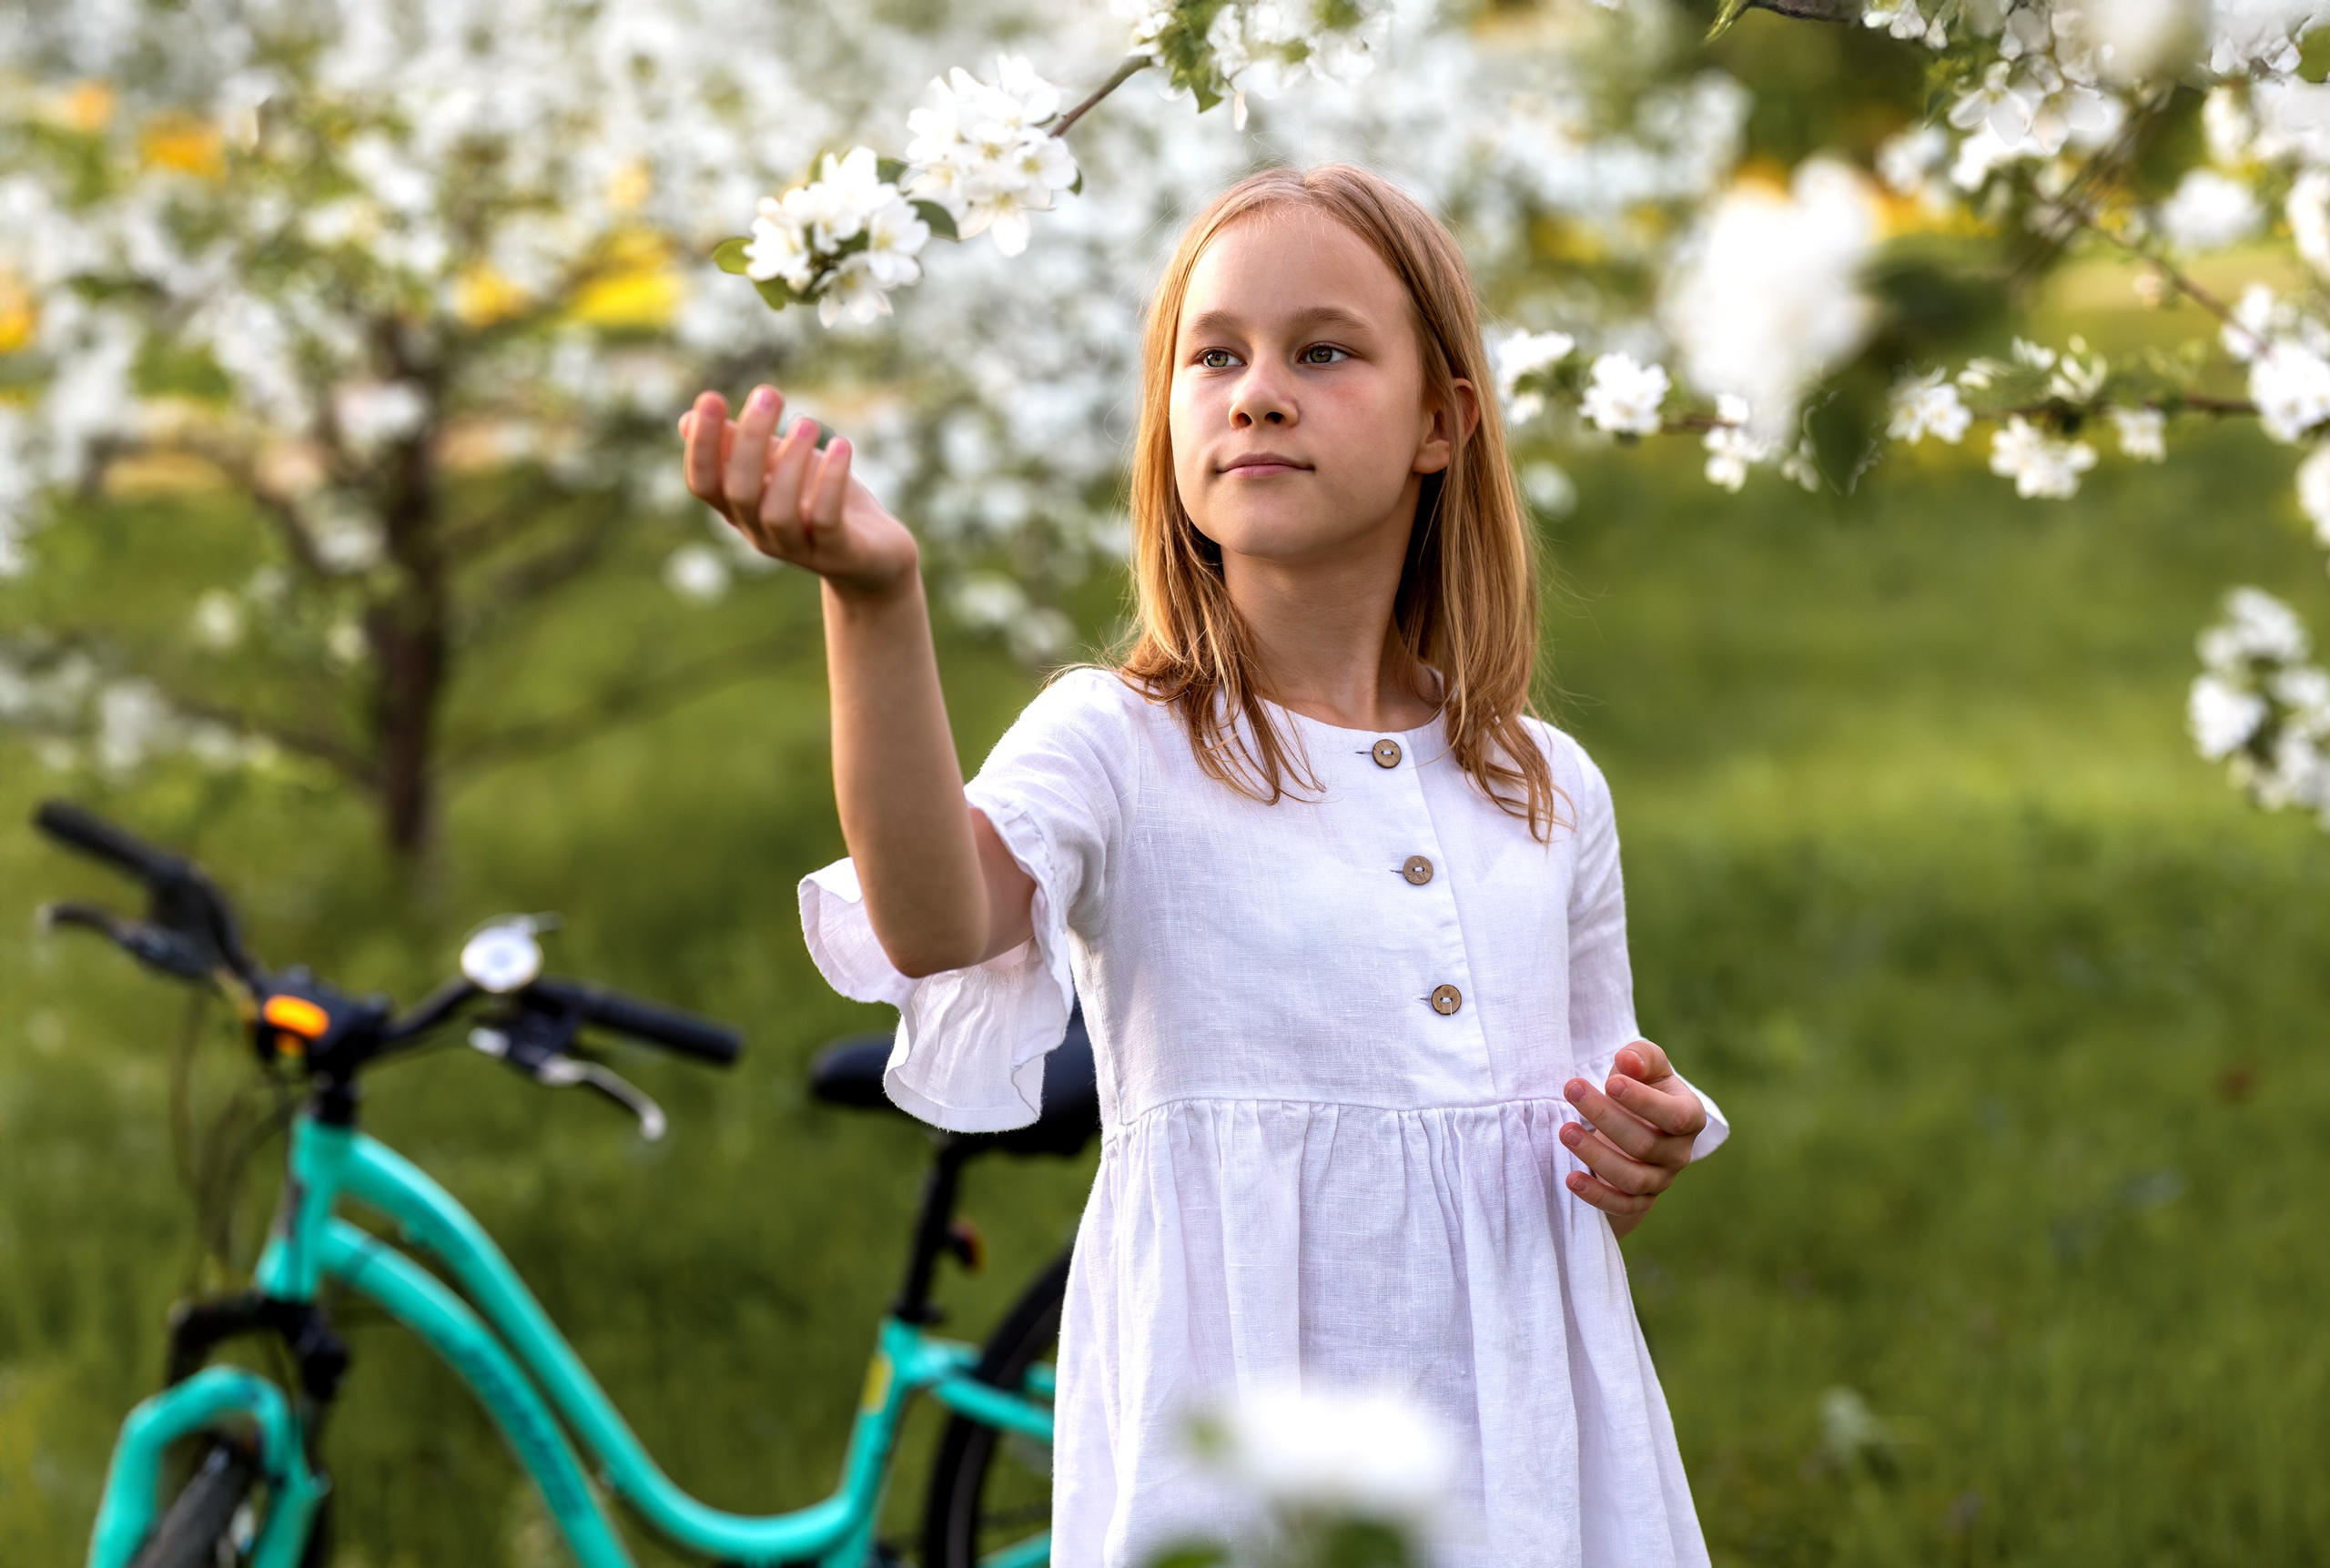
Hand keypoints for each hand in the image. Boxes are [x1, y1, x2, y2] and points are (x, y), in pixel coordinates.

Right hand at [679, 385, 918, 600]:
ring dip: (791, 463)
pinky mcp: (837, 553)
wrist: (875, 554)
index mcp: (739, 509)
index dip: (702, 445)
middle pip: (739, 492)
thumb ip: (739, 446)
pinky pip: (826, 521)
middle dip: (749, 441)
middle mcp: (760, 532)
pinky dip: (830, 482)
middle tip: (768, 394)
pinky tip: (842, 446)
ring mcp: (797, 548)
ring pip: (778, 512)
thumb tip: (687, 420)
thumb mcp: (779, 465)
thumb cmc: (820, 499)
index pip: (703, 483)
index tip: (711, 397)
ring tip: (807, 423)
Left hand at [1558, 1039, 1706, 1237]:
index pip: (1675, 1116)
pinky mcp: (1640, 1201)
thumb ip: (1641, 1057)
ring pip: (1631, 1178)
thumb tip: (1628, 1062)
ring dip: (1596, 1156)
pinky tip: (1571, 1178)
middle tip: (1572, 1090)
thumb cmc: (1641, 1086)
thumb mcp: (1644, 1065)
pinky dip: (1596, 1195)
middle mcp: (1679, 1153)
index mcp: (1690, 1117)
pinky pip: (1621, 1206)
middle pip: (1644, 1145)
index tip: (1610, 1082)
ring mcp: (1661, 1180)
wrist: (1637, 1122)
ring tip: (1565, 1131)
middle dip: (1605, 1117)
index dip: (1644, 1102)